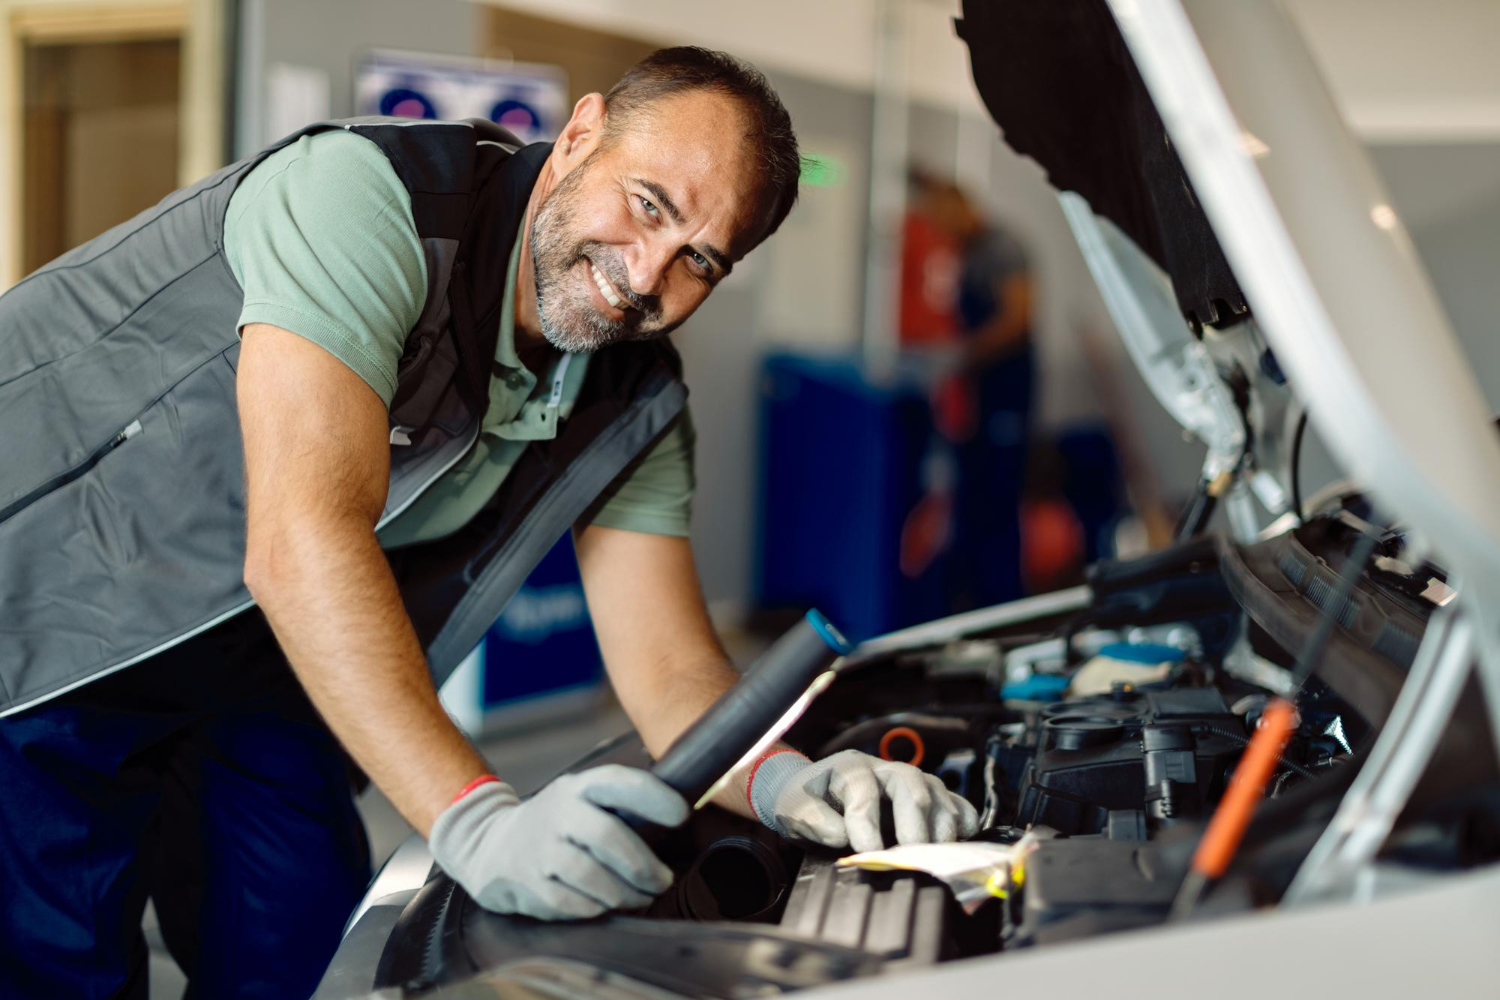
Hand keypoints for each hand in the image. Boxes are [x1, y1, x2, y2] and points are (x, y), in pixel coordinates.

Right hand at [428, 765, 688, 919]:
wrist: (491, 844)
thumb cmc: (557, 824)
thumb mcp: (581, 800)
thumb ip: (620, 807)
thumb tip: (678, 822)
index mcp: (578, 787)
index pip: (618, 783)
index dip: (653, 797)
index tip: (682, 815)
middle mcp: (558, 813)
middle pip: (607, 836)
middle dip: (643, 864)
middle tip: (663, 880)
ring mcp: (540, 848)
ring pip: (591, 875)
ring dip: (624, 893)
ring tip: (641, 898)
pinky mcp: (528, 883)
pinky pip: (572, 903)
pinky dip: (596, 908)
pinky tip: (606, 906)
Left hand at [749, 749, 978, 852]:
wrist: (814, 796)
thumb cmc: (806, 802)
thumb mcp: (794, 809)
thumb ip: (814, 821)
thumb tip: (842, 837)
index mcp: (850, 767)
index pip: (864, 789)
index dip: (866, 822)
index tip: (866, 852)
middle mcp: (886, 770)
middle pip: (911, 785)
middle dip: (913, 823)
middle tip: (910, 855)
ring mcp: (911, 782)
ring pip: (937, 793)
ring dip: (939, 826)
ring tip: (932, 854)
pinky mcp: (929, 799)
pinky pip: (956, 804)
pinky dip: (962, 823)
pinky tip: (957, 843)